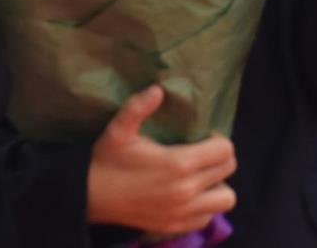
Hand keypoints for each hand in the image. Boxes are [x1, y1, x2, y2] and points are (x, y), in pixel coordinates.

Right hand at [87, 86, 236, 235]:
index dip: (218, 139)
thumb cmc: (106, 159)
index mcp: (179, 164)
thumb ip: (138, 107)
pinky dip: (205, 206)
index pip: (225, 150)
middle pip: (228, 170)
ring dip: (218, 185)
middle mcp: (186, 191)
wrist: (87, 195)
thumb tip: (157, 90)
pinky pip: (207, 218)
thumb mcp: (118, 129)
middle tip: (203, 153)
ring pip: (226, 198)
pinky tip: (190, 195)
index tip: (203, 137)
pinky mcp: (175, 226)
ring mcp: (182, 212)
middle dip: (220, 158)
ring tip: (202, 176)